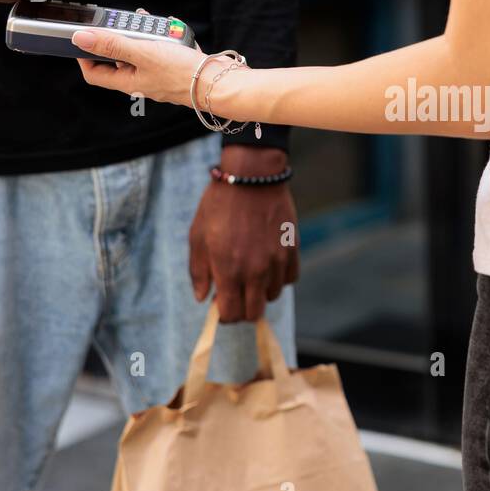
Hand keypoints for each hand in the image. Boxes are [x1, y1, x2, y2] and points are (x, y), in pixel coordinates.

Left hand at [73, 26, 213, 106]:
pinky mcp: (174, 67)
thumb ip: (111, 44)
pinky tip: (170, 27)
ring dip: (143, 34)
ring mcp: (158, 74)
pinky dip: (162, 36)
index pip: (95, 74)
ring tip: (151, 23)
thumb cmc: (183, 73)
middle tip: (122, 22)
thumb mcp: (142, 53)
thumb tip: (80, 38)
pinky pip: (162, 49)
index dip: (84, 57)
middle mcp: (141, 80)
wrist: (219, 82)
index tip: (83, 38)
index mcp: (128, 82)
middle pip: (118, 58)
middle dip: (119, 37)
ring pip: (142, 50)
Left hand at [190, 146, 298, 323]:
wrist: (251, 177)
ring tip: (251, 273)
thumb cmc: (219, 205)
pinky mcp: (292, 250)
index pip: (231, 314)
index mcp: (228, 269)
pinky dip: (279, 277)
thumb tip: (202, 298)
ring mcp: (276, 261)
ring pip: (272, 296)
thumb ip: (199, 271)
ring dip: (260, 291)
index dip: (224, 314)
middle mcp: (255, 271)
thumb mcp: (197, 236)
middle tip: (236, 292)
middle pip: (254, 313)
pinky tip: (268, 263)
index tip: (220, 302)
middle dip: (242, 308)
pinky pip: (289, 278)